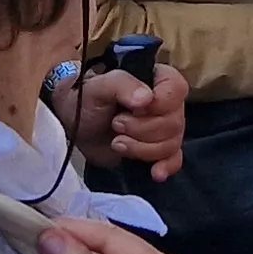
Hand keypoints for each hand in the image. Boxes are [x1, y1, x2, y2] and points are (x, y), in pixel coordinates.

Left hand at [75, 66, 188, 180]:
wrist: (76, 128)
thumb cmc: (87, 101)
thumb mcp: (99, 87)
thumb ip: (122, 85)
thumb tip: (147, 99)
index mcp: (156, 80)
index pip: (176, 88)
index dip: (159, 103)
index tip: (135, 109)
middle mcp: (166, 104)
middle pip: (174, 121)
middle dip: (142, 129)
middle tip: (116, 124)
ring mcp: (164, 129)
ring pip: (172, 143)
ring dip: (142, 148)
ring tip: (117, 143)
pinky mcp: (159, 151)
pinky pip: (174, 160)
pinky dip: (166, 166)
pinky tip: (155, 173)